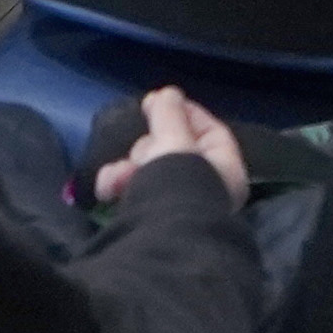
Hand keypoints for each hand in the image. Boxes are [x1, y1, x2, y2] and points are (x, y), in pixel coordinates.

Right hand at [94, 87, 248, 211]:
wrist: (155, 238)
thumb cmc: (176, 183)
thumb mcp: (173, 140)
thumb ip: (168, 114)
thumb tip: (167, 93)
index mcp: (226, 168)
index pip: (210, 131)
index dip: (185, 113)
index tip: (159, 102)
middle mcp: (207, 190)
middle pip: (174, 151)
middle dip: (147, 148)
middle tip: (138, 152)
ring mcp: (178, 208)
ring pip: (150, 173)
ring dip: (127, 170)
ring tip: (114, 179)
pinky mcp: (150, 223)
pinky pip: (135, 195)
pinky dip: (120, 189)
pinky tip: (106, 191)